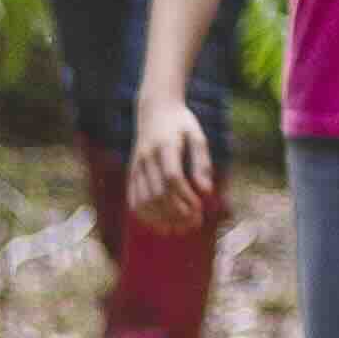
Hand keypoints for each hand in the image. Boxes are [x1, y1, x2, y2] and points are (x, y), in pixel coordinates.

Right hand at [126, 100, 215, 230]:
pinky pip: (133, 198)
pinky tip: (159, 224)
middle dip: (175, 212)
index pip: (172, 178)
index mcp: (165, 146)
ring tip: (177, 229)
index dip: (185, 197)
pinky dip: (144, 215)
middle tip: (193, 223)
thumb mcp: (197, 136)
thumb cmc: (181, 123)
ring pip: (143, 199)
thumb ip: (202, 163)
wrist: (154, 108)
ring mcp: (136, 165)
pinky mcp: (131, 171)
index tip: (199, 209)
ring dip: (160, 218)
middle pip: (157, 193)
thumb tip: (207, 192)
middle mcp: (146, 157)